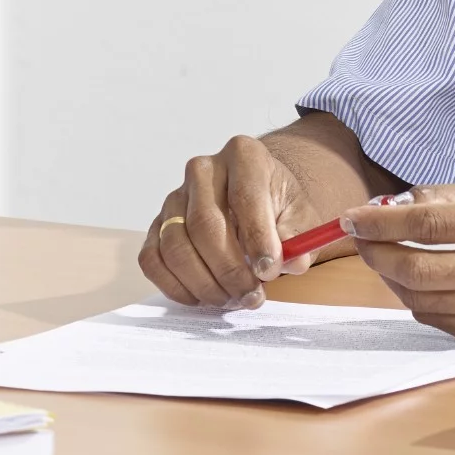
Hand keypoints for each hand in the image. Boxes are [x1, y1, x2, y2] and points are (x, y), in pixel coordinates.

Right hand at [139, 133, 342, 309]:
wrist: (256, 201)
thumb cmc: (278, 209)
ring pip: (176, 245)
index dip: (257, 238)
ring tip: (232, 298)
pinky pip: (152, 258)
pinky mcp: (158, 223)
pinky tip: (201, 296)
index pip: (244, 196)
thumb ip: (300, 238)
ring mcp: (175, 196)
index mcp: (244, 156)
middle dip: (230, 270)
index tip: (270, 271)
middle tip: (251, 296)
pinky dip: (175, 286)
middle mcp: (204, 169)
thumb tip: (291, 261)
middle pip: (205, 224)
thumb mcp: (301, 217)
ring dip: (205, 283)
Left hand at [343, 184, 454, 343]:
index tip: (352, 218)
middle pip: (419, 270)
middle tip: (361, 238)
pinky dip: (414, 299)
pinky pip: (437, 319)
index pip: (429, 226)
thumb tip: (391, 206)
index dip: (382, 223)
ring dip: (390, 277)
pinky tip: (412, 280)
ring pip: (422, 299)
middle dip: (377, 253)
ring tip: (384, 255)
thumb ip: (446, 197)